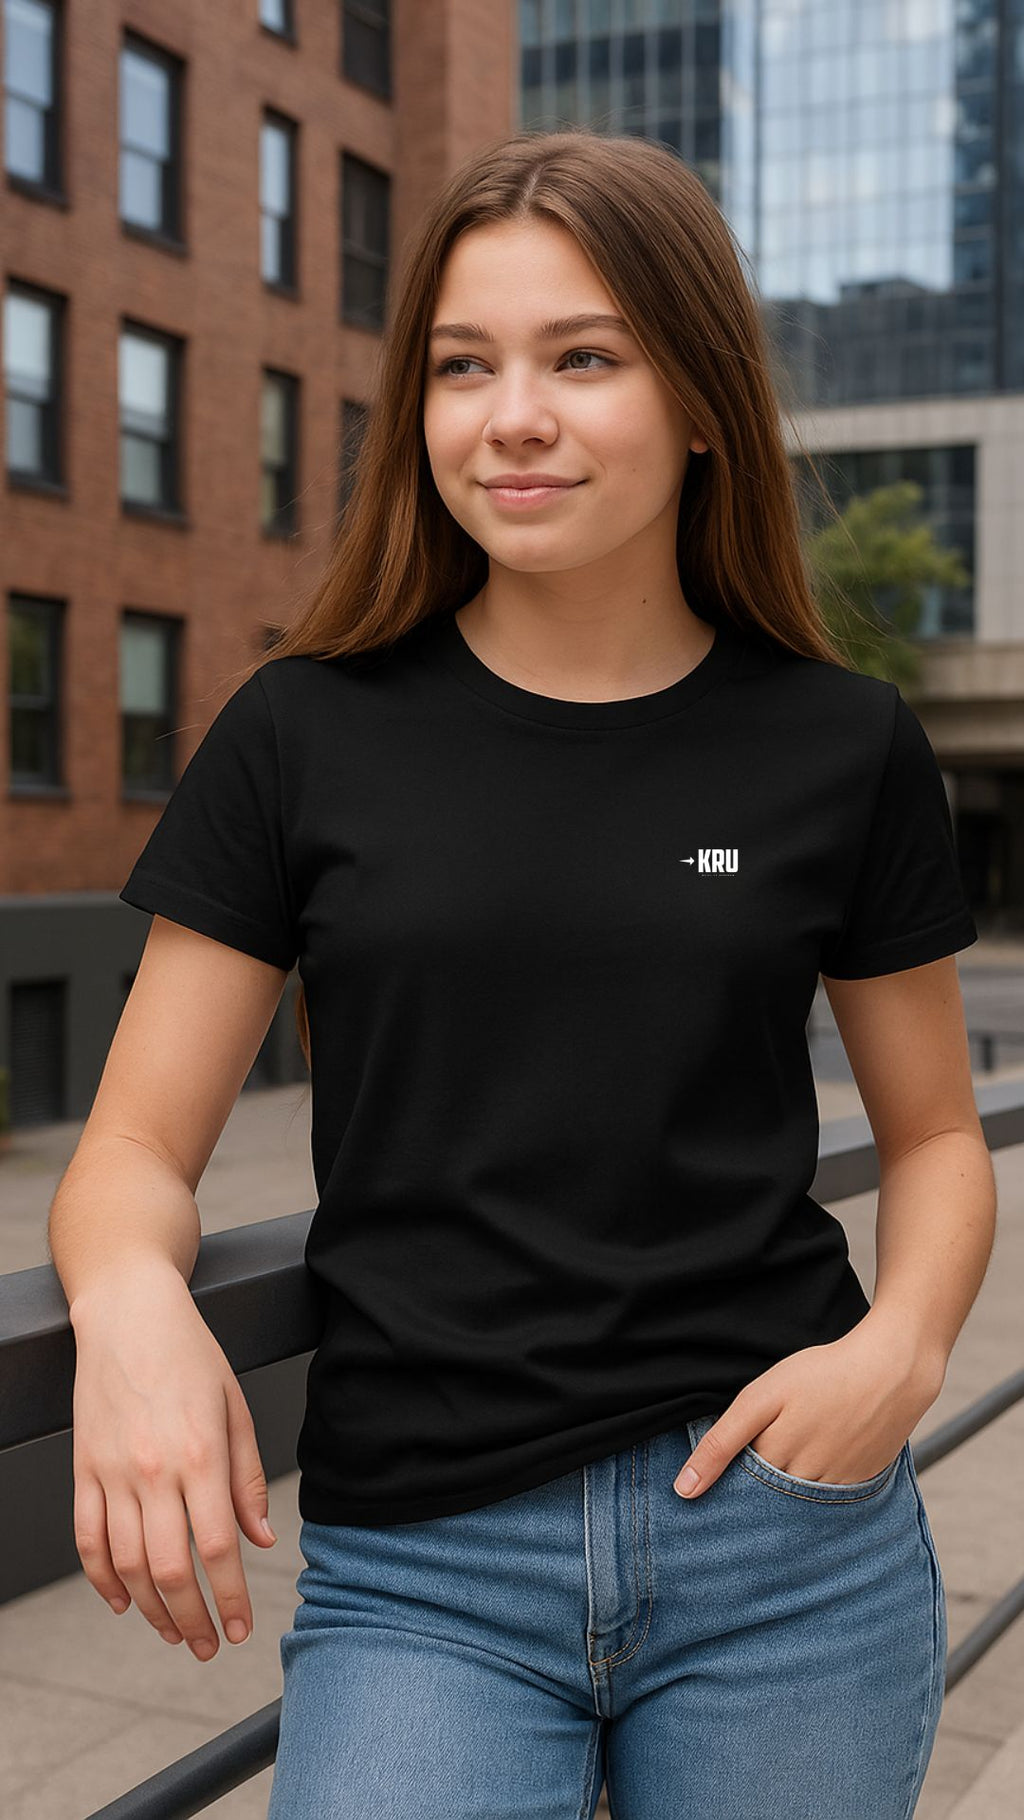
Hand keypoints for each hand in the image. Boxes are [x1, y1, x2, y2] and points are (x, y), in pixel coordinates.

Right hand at [69, 1258, 277, 1660]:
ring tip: (171, 1632)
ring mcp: (112, 1472)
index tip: (240, 1629)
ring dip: (150, 1609)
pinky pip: (88, 1538)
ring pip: (127, 1564)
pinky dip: (102, 1579)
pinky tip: (123, 1600)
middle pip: (170, 1568)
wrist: (128, 1314)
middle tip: (206, 1646)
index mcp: (200, 1453)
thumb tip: (261, 1540)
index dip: (230, 1597)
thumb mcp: (236, 1407)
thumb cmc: (189, 1354)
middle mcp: (153, 1469)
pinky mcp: (83, 1469)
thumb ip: (248, 1478)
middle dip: (191, 1619)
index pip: (219, 1547)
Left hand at [673, 1315, 943, 1497]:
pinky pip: (831, 1501)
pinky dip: (819, 1490)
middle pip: (769, 1504)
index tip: (714, 1492)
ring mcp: (838, 1489)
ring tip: (792, 1455)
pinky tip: (819, 1460)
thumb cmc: (823, 1374)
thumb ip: (722, 1442)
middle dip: (756, 1495)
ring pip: (800, 1505)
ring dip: (788, 1494)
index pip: (738, 1494)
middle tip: (760, 1466)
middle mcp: (807, 1488)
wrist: (892, 1369)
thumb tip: (684, 1490)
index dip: (726, 1487)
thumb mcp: (762, 1398)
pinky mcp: (862, 1484)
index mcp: (776, 1465)